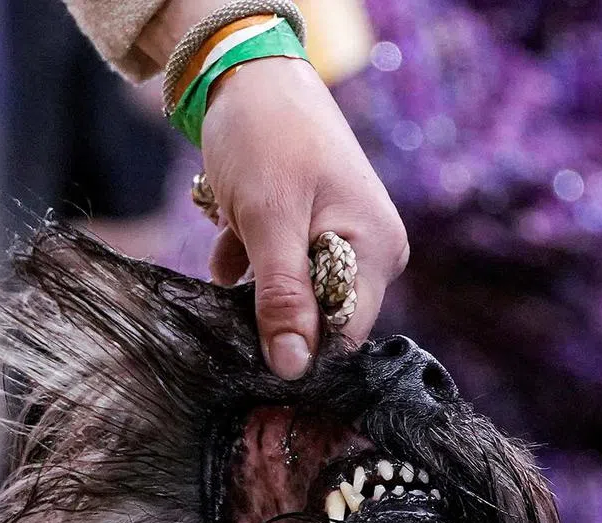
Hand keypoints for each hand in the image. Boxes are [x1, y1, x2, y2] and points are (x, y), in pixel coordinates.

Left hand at [201, 57, 408, 378]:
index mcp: (375, 251)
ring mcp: (341, 240)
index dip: (299, 352)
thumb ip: (282, 295)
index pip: (344, 335)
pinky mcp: (310, 231)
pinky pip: (278, 272)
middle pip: (320, 318)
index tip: (250, 356)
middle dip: (269, 315)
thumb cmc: (265, 139)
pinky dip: (247, 264)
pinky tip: (226, 243)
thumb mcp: (268, 220)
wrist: (248, 75)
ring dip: (252, 287)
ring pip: (292, 295)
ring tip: (230, 254)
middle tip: (226, 306)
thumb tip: (291, 368)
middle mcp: (370, 251)